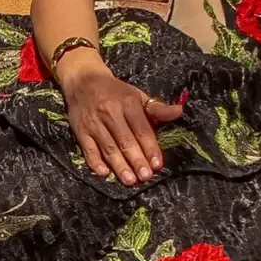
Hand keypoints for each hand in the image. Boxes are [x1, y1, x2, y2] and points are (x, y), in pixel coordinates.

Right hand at [57, 51, 183, 183]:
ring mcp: (94, 123)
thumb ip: (158, 108)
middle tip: (145, 176)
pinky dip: (95, 162)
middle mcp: (111, 113)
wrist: (83, 80)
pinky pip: (88, 149)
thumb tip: (179, 112)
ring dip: (119, 165)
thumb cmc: (115, 92)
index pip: (142, 129)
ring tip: (130, 180)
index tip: (157, 164)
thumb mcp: (137, 96)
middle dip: (136, 160)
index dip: (150, 148)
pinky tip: (104, 173)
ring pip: (108, 147)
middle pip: (126, 141)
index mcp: (128, 103)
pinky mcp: (81, 131)